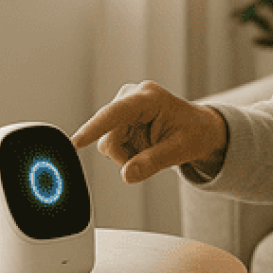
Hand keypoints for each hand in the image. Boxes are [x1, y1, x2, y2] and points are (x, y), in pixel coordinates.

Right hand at [71, 81, 228, 183]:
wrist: (198, 128)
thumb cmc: (194, 133)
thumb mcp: (181, 149)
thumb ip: (153, 162)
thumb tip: (126, 175)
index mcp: (149, 97)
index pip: (115, 113)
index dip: (93, 128)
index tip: (74, 143)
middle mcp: (131, 96)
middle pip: (108, 138)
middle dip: (127, 155)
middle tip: (154, 154)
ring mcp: (122, 106)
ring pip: (107, 144)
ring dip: (127, 154)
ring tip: (151, 148)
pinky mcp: (117, 117)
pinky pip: (111, 144)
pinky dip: (126, 152)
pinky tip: (143, 145)